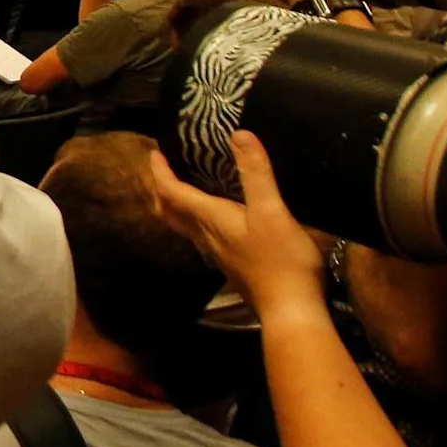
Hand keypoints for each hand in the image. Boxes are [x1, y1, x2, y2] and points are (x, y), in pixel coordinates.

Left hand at [150, 131, 324, 318]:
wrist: (291, 312)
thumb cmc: (281, 260)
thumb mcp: (271, 211)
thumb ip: (256, 174)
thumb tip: (239, 134)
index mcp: (210, 220)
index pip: (172, 193)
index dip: (159, 172)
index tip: (154, 152)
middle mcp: (206, 237)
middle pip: (170, 212)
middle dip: (161, 189)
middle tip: (163, 169)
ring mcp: (218, 254)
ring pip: (185, 226)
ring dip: (178, 205)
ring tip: (186, 186)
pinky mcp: (232, 265)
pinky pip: (203, 237)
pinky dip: (198, 219)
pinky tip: (217, 217)